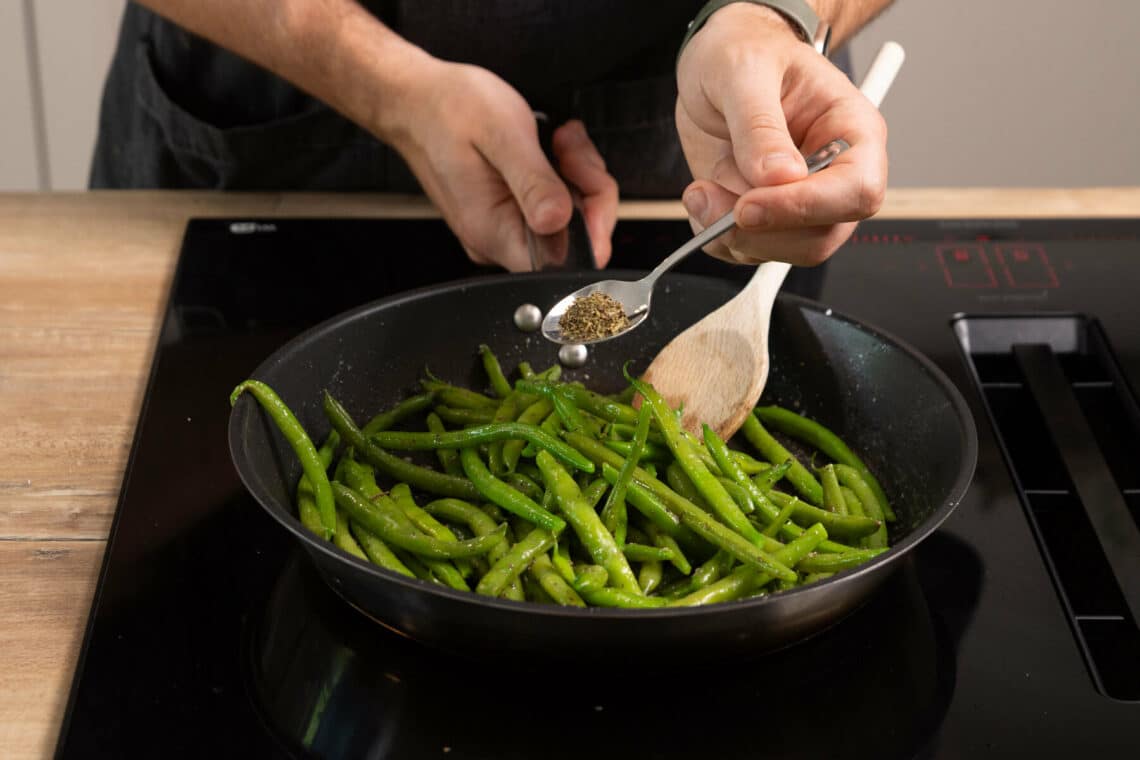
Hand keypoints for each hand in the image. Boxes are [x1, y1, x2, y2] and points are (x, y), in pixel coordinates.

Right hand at [380, 58, 616, 270]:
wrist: (415, 100)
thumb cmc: (448, 110)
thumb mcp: (502, 136)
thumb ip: (533, 183)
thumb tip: (559, 221)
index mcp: (494, 232)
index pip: (563, 260)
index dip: (592, 225)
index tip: (586, 180)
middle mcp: (497, 240)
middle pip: (572, 238)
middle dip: (586, 189)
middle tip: (568, 147)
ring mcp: (502, 227)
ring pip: (568, 217)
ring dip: (576, 175)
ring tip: (556, 140)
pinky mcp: (506, 212)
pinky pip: (552, 204)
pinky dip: (563, 174)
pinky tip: (550, 147)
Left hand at [675, 3, 887, 265]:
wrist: (718, 63)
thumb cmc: (746, 52)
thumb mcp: (745, 71)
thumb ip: (760, 125)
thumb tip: (781, 176)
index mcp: (852, 132)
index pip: (856, 190)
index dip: (806, 207)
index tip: (750, 205)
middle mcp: (833, 175)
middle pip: (820, 236)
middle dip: (760, 231)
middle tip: (711, 198)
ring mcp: (799, 202)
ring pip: (781, 251)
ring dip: (729, 234)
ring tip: (701, 188)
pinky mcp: (765, 217)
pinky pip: (745, 250)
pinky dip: (714, 235)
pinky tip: (702, 197)